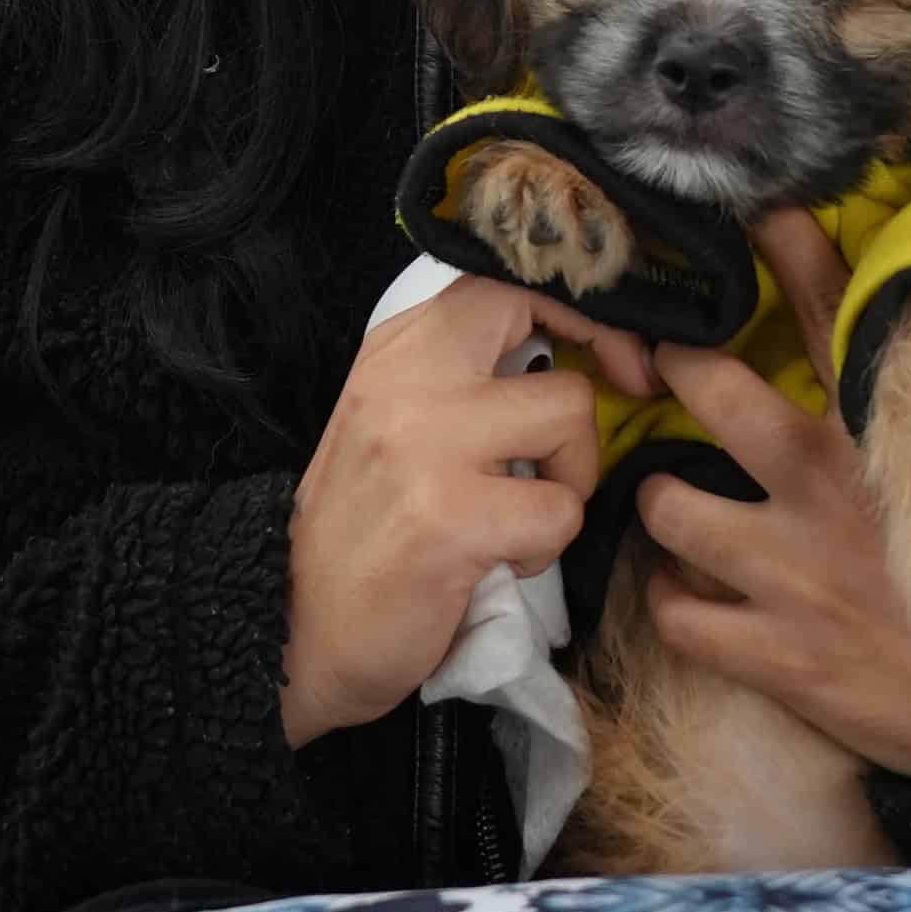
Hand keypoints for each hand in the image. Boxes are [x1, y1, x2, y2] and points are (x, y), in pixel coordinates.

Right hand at [282, 275, 658, 747]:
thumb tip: (577, 356)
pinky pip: (559, 512)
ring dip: (569, 483)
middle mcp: (407, 379)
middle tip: (573, 457)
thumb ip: (465, 378)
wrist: (295, 628)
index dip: (583, 315)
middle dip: (588, 406)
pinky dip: (546, 548)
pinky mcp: (449, 519)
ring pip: (571, 418)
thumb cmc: (363, 531)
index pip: (510, 283)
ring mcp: (426, 445)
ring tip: (520, 520)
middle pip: (550, 333)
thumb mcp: (396, 423)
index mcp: (398, 348)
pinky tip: (499, 563)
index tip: (615, 364)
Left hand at [635, 207, 910, 791]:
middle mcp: (827, 487)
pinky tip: (688, 599)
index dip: (790, 251)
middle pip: (714, 393)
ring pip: (670, 510)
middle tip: (657, 370)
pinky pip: (679, 615)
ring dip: (660, 505)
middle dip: (676, 369)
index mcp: (888, 437)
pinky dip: (674, 606)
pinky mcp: (776, 650)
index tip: (755, 211)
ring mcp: (792, 571)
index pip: (836, 316)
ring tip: (669, 507)